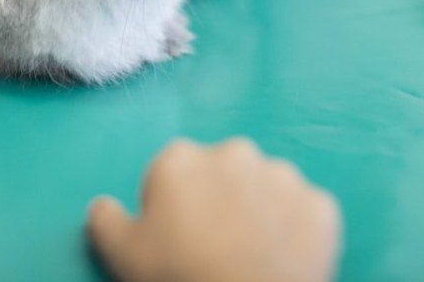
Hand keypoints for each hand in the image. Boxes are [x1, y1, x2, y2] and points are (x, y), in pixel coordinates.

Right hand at [87, 138, 341, 281]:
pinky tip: (284, 258)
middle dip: (222, 198)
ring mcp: (283, 176)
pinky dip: (298, 230)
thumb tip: (101, 205)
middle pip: (224, 171)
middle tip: (217, 244)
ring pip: (268, 188)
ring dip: (262, 210)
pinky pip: (306, 213)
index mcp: (181, 158)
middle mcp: (234, 153)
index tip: (179, 236)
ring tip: (253, 253)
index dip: (176, 205)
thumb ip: (104, 218)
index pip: (174, 172)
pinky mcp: (321, 205)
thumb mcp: (121, 253)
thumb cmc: (179, 276)